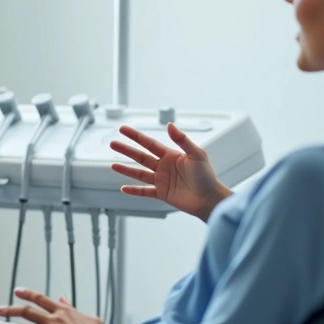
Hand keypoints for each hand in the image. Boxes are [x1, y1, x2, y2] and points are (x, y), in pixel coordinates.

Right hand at [110, 123, 230, 221]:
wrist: (210, 199)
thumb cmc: (207, 177)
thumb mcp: (197, 154)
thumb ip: (182, 140)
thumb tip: (170, 125)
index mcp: (171, 155)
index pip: (149, 143)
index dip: (135, 136)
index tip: (123, 129)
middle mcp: (164, 166)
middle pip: (140, 156)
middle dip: (126, 150)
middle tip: (112, 143)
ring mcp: (162, 180)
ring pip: (139, 173)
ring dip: (126, 169)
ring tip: (112, 165)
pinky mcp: (162, 193)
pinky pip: (144, 191)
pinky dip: (134, 191)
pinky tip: (124, 188)